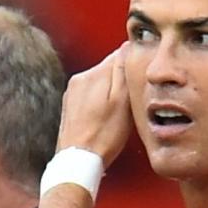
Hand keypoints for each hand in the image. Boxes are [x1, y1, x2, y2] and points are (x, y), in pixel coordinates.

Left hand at [56, 43, 131, 168]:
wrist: (79, 160)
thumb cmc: (104, 135)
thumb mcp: (123, 101)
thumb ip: (123, 71)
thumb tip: (126, 47)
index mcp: (93, 74)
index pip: (118, 55)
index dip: (132, 67)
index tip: (138, 82)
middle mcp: (79, 79)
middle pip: (108, 70)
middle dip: (120, 81)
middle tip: (129, 102)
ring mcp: (72, 93)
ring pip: (99, 84)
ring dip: (110, 93)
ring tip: (117, 114)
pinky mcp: (70, 106)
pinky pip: (90, 96)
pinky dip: (100, 103)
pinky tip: (104, 119)